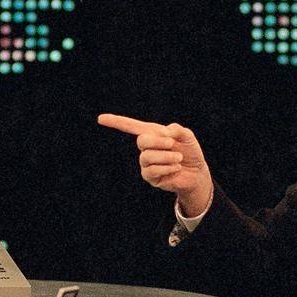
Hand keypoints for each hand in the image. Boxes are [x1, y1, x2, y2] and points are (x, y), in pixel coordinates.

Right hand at [97, 113, 212, 215]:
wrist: (196, 172)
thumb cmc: (190, 151)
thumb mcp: (187, 136)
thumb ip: (176, 130)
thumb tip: (163, 133)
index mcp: (152, 133)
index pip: (130, 126)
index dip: (115, 122)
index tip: (100, 118)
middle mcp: (146, 148)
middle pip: (141, 141)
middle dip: (158, 142)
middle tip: (172, 144)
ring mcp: (146, 163)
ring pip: (147, 157)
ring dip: (166, 156)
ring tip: (179, 158)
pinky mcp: (149, 177)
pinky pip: (151, 170)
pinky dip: (167, 168)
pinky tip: (176, 168)